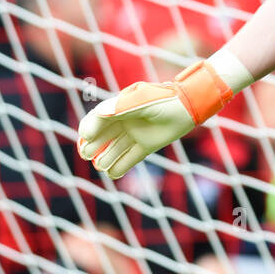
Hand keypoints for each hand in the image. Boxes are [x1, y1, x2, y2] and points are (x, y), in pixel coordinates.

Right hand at [77, 60, 231, 179]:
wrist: (187, 107)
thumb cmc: (163, 99)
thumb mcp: (141, 100)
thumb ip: (121, 107)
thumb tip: (99, 114)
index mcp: (119, 107)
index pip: (97, 119)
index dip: (89, 129)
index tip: (87, 137)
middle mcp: (124, 121)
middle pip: (102, 136)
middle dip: (92, 146)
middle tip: (87, 155)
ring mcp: (135, 134)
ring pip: (114, 149)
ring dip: (105, 159)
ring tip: (100, 166)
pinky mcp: (146, 146)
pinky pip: (130, 158)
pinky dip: (120, 167)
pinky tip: (112, 174)